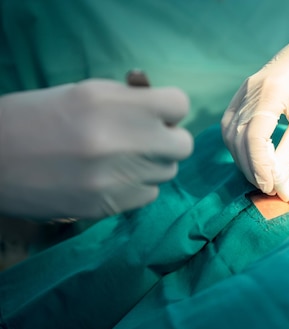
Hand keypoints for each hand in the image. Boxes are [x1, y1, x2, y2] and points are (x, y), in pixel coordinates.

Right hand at [0, 79, 191, 218]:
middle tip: (144, 138)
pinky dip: (136, 187)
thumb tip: (159, 100)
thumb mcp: (83, 93)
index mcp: (114, 104)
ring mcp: (118, 178)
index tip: (156, 113)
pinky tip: (110, 179)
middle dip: (168, 140)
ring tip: (119, 159)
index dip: (169, 108)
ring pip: (167, 172)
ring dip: (152, 164)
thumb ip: (127, 97)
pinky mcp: (111, 206)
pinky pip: (149, 195)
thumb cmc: (35, 117)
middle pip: (183, 145)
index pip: (179, 105)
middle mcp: (123, 141)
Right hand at [221, 4, 288, 200]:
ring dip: (243, 161)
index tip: (277, 189)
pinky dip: (239, 146)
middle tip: (271, 189)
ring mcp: (242, 92)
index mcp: (269, 94)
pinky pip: (231, 125)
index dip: (263, 168)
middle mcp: (249, 92)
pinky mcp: (242, 94)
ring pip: (231, 135)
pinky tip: (253, 159)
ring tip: (263, 178)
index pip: (255, 138)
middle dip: (253, 169)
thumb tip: (278, 181)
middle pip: (240, 139)